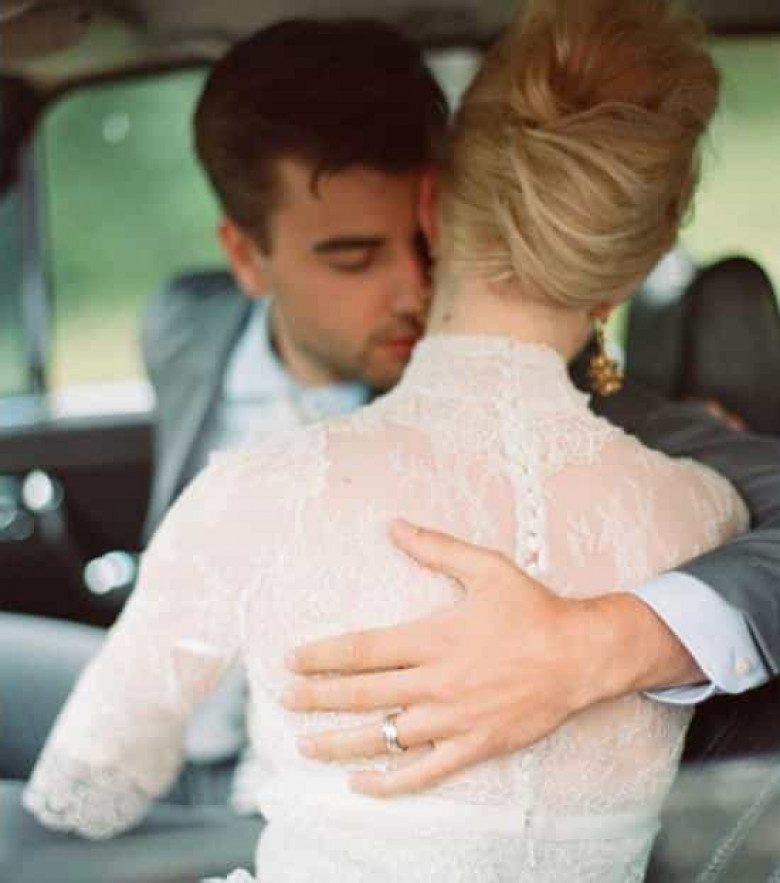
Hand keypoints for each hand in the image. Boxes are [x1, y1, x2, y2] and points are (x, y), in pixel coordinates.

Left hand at [283, 520, 699, 796]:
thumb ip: (435, 546)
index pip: (363, 650)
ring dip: (340, 743)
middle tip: (283, 699)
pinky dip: (390, 783)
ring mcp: (455, 719)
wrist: (582, 655)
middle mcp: (437, 682)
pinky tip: (360, 783)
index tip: (291, 660)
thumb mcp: (485, 567)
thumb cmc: (532, 608)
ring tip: (305, 745)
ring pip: (386, 738)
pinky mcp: (475, 746)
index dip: (322, 656)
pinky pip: (424, 772)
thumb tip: (393, 524)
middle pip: (364, 695)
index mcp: (434, 638)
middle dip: (317, 698)